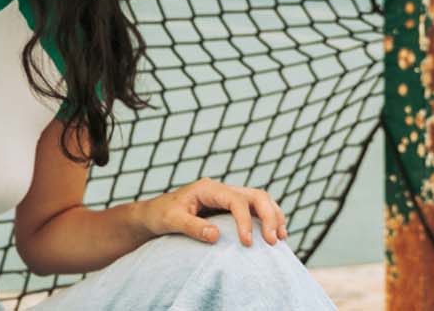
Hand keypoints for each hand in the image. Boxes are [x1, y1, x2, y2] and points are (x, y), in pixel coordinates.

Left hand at [136, 177, 287, 246]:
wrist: (153, 214)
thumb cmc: (160, 215)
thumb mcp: (171, 221)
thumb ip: (192, 227)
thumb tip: (216, 235)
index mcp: (208, 188)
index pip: (236, 200)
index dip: (245, 221)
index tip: (247, 243)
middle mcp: (221, 189)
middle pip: (256, 195)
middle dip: (269, 216)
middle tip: (273, 241)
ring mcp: (228, 197)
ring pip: (261, 200)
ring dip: (274, 216)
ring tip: (280, 239)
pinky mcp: (231, 207)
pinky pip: (256, 209)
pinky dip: (268, 219)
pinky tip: (273, 236)